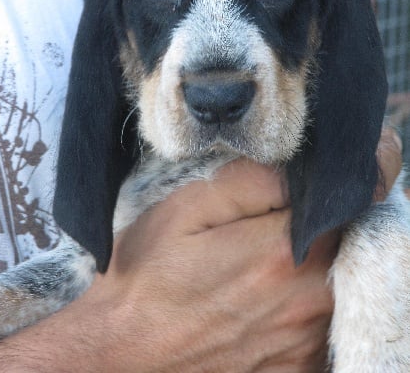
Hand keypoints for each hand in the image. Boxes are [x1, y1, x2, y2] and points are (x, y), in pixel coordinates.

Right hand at [0, 128, 401, 371]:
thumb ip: (249, 182)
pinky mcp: (297, 369)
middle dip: (349, 208)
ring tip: (284, 240)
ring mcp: (304, 342)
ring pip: (347, 278)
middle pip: (359, 239)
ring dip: (335, 250)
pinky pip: (328, 319)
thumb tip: (300, 164)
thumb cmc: (146, 275)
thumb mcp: (184, 210)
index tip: (379, 147)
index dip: (375, 167)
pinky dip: (319, 292)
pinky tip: (276, 284)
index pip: (359, 199)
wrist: (121, 357)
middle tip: (316, 193)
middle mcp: (305, 302)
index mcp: (280, 254)